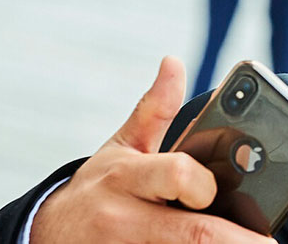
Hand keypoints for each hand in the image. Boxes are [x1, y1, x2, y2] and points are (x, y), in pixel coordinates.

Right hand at [31, 56, 274, 243]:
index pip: (176, 175)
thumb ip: (153, 109)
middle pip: (192, 233)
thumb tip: (174, 62)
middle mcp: (124, 219)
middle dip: (237, 240)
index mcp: (127, 176)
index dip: (205, 185)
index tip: (223, 191)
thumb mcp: (122, 146)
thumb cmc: (99, 186)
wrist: (51, 233)